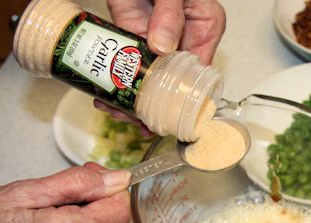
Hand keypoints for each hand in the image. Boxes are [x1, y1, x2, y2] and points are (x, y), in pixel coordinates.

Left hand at [96, 0, 225, 129]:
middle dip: (154, 105)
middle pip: (173, 83)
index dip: (185, 99)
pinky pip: (127, 65)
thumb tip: (162, 47)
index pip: (200, 74)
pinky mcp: (133, 36)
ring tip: (116, 111)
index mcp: (205, 29)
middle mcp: (182, 39)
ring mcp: (156, 40)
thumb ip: (169, 14)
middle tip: (137, 121)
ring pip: (149, 79)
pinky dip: (117, 82)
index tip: (169, 115)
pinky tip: (105, 96)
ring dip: (133, 99)